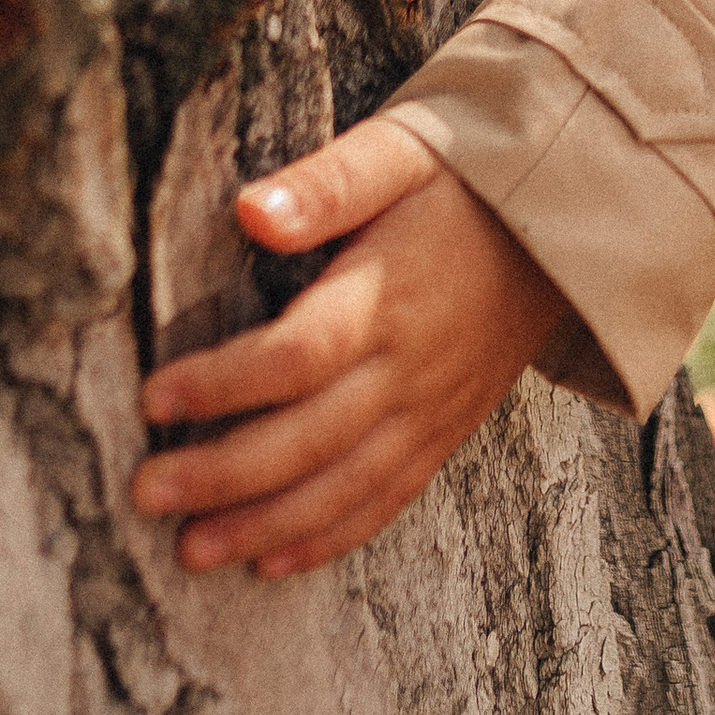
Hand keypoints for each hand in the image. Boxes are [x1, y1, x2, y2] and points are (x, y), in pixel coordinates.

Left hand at [131, 113, 568, 577]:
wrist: (569, 214)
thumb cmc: (466, 174)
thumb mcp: (399, 152)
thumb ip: (327, 183)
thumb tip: (250, 210)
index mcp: (391, 294)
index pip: (297, 355)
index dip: (223, 383)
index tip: (153, 395)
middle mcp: (412, 365)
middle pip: (310, 437)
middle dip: (223, 474)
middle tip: (145, 492)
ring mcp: (433, 407)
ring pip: (344, 486)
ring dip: (266, 526)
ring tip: (193, 550)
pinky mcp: (449, 429)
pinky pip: (389, 497)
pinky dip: (331, 537)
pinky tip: (273, 563)